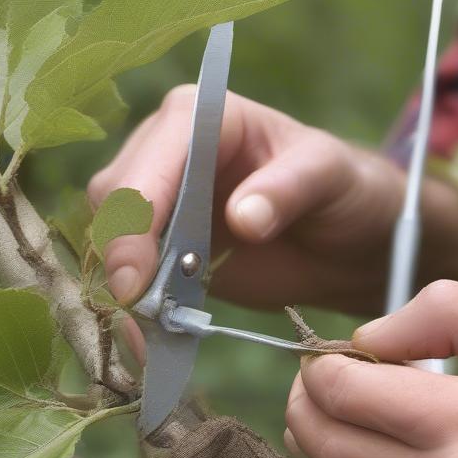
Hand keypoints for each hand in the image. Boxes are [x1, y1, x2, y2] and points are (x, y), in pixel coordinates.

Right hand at [90, 89, 457, 323]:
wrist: (346, 241)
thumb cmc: (341, 188)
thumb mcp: (328, 176)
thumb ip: (288, 188)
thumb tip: (241, 218)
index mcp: (200, 116)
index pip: (150, 161)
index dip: (135, 216)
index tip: (137, 275)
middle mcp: (166, 151)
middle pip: (113, 200)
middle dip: (120, 255)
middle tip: (139, 310)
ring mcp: (160, 202)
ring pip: (111, 238)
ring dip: (123, 288)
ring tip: (147, 336)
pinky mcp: (162, 248)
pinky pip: (132, 274)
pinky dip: (138, 309)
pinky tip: (152, 340)